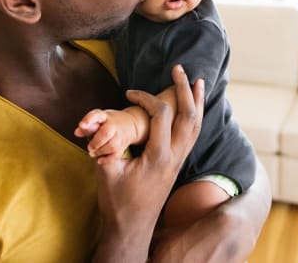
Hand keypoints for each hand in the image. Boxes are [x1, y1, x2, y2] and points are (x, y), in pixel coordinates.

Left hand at [75, 109, 137, 163]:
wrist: (129, 124)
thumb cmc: (108, 122)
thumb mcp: (97, 120)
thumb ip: (86, 126)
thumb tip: (76, 133)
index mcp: (105, 116)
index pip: (97, 115)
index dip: (89, 119)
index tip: (81, 125)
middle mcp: (113, 125)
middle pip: (106, 133)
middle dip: (96, 142)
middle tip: (89, 147)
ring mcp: (119, 136)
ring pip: (112, 146)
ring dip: (100, 151)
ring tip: (92, 153)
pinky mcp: (122, 146)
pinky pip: (116, 155)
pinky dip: (107, 160)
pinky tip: (99, 160)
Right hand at [91, 65, 204, 262]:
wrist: (132, 229)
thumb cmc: (118, 202)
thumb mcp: (106, 172)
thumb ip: (106, 146)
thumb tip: (99, 126)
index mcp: (158, 156)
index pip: (161, 115)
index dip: (145, 97)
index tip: (129, 93)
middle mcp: (174, 156)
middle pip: (189, 116)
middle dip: (185, 89)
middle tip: (180, 68)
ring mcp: (179, 161)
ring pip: (196, 126)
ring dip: (196, 102)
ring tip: (198, 82)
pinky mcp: (177, 165)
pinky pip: (193, 136)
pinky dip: (195, 117)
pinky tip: (193, 109)